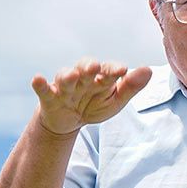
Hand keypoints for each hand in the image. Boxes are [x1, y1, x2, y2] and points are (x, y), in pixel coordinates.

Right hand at [30, 58, 151, 135]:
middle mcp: (83, 77)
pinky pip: (44, 89)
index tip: (123, 71)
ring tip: (72, 76)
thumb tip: (148, 70)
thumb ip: (131, 87)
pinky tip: (37, 79)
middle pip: (86, 67)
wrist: (70, 121)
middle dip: (90, 66)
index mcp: (101, 77)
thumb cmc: (95, 105)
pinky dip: (40, 84)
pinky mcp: (50, 96)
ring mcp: (65, 86)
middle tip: (95, 68)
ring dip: (68, 75)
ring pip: (65, 76)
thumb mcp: (115, 100)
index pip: (109, 70)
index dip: (114, 70)